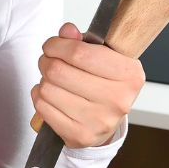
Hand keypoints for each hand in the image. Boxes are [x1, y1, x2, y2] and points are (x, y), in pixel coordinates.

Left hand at [31, 22, 144, 148]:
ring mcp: (99, 121)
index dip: (57, 45)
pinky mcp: (80, 136)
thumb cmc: (102, 81)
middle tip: (49, 61)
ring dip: (44, 80)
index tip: (51, 45)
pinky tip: (52, 96)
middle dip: (46, 61)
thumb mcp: (99, 54)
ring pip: (47, 89)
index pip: (79, 53)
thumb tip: (67, 31)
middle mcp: (118, 100)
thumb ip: (81, 40)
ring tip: (54, 80)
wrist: (107, 119)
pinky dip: (40, 97)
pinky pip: (42, 107)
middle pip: (58, 71)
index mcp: (129, 74)